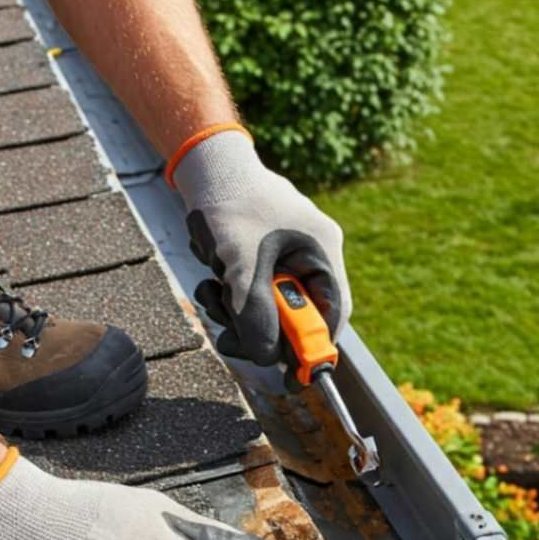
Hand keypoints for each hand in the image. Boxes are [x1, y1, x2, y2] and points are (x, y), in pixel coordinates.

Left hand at [171, 127, 350, 386]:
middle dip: (263, 329)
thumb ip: (255, 313)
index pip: (333, 312)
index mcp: (321, 250)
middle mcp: (312, 253)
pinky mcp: (264, 255)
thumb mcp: (240, 264)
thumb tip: (265, 358)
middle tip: (231, 339)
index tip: (292, 375)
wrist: (205, 164)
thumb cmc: (230, 202)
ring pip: (272, 306)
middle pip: (299, 314)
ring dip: (240, 312)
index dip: (314, 347)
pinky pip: (255, 291)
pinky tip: (211, 281)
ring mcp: (289, 254)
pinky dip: (232, 295)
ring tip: (211, 294)